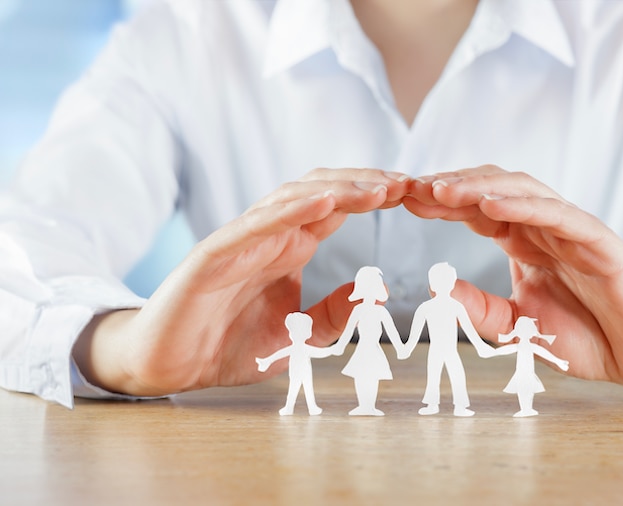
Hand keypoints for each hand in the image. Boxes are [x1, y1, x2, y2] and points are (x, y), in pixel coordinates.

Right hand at [72, 169, 409, 395]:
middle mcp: (269, 235)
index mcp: (289, 247)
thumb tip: (379, 292)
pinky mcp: (213, 256)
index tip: (412, 193)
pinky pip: (254, 226)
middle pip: (321, 191)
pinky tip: (321, 202)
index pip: (336, 208)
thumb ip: (335, 314)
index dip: (373, 196)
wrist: (169, 365)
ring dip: (336, 190)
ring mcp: (240, 240)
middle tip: (406, 183)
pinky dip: (288, 211)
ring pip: (291, 199)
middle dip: (364, 183)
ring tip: (376, 188)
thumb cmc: (228, 345)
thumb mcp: (299, 336)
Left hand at [404, 166, 622, 393]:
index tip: (400, 200)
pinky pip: (559, 215)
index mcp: (526, 243)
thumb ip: (481, 309)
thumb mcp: (518, 327)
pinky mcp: (600, 243)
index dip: (439, 203)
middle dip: (449, 186)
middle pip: (493, 190)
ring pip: (523, 192)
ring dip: (478, 187)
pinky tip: (491, 203)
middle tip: (407, 187)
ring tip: (439, 189)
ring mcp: (574, 231)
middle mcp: (547, 229)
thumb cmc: (590, 338)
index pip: (477, 211)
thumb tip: (437, 290)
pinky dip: (525, 205)